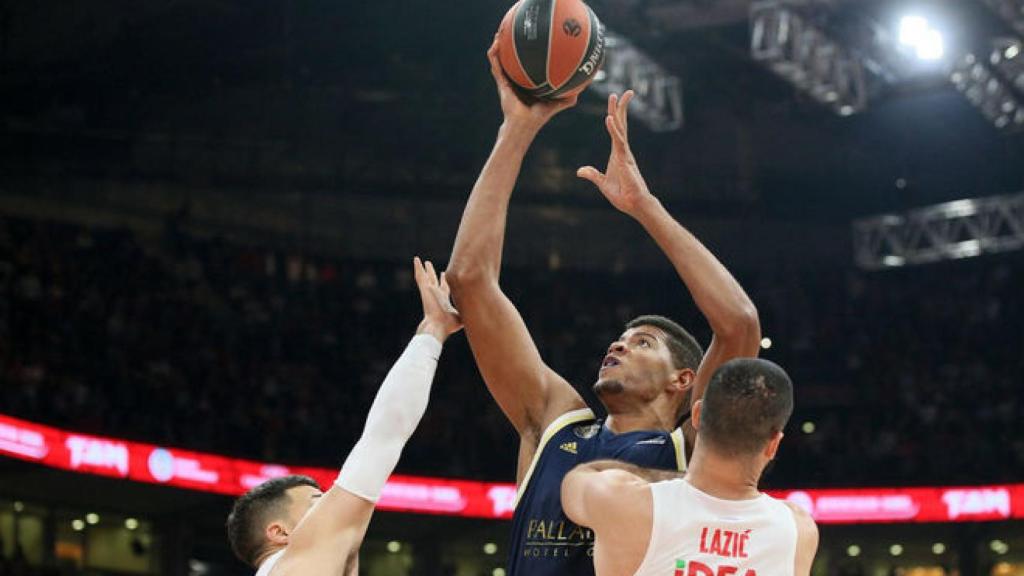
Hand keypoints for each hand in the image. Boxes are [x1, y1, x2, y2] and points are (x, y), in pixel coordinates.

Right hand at [413, 257, 461, 342]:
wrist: (438, 326)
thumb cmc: (449, 325)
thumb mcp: (461, 317)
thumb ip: (467, 312)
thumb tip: (478, 314)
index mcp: (443, 300)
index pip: (444, 288)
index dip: (444, 281)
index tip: (443, 274)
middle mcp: (435, 295)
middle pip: (433, 281)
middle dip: (431, 273)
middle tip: (429, 264)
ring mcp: (429, 292)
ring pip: (425, 277)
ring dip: (423, 269)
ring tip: (420, 260)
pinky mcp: (425, 289)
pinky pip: (420, 277)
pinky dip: (418, 268)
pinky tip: (416, 260)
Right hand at [487, 35, 577, 133]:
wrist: (523, 126)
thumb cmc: (537, 118)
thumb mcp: (555, 105)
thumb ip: (566, 99)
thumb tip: (581, 91)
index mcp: (525, 86)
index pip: (524, 69)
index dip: (525, 58)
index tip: (529, 46)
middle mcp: (514, 82)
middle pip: (511, 62)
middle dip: (510, 49)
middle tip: (513, 36)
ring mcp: (506, 82)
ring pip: (500, 61)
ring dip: (498, 48)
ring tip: (499, 35)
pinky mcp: (501, 84)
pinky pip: (496, 67)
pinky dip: (494, 55)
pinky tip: (495, 44)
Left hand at [576, 91, 655, 216]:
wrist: (633, 204)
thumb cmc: (622, 194)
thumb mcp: (602, 183)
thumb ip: (592, 175)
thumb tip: (580, 171)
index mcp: (617, 153)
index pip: (616, 130)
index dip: (615, 115)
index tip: (615, 101)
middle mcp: (622, 150)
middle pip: (621, 124)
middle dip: (620, 108)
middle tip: (621, 92)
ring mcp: (624, 153)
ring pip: (620, 128)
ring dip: (617, 112)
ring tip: (616, 97)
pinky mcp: (625, 159)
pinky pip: (619, 141)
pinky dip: (613, 130)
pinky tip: (609, 119)